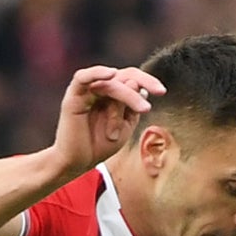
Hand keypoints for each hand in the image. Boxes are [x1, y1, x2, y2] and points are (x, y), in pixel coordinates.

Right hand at [51, 65, 166, 174]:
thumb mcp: (125, 126)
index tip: (162, 91)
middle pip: (123, 76)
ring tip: (143, 110)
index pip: (131, 78)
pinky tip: (110, 74)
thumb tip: (139, 86)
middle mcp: (99, 89)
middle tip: (156, 96)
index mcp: (113, 94)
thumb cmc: (101, 144)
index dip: (148, 80)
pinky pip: (82, 78)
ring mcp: (86, 91)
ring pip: (111, 83)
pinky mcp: (73, 97)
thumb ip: (132, 108)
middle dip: (142, 83)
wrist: (78, 161)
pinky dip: (96, 73)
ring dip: (127, 96)